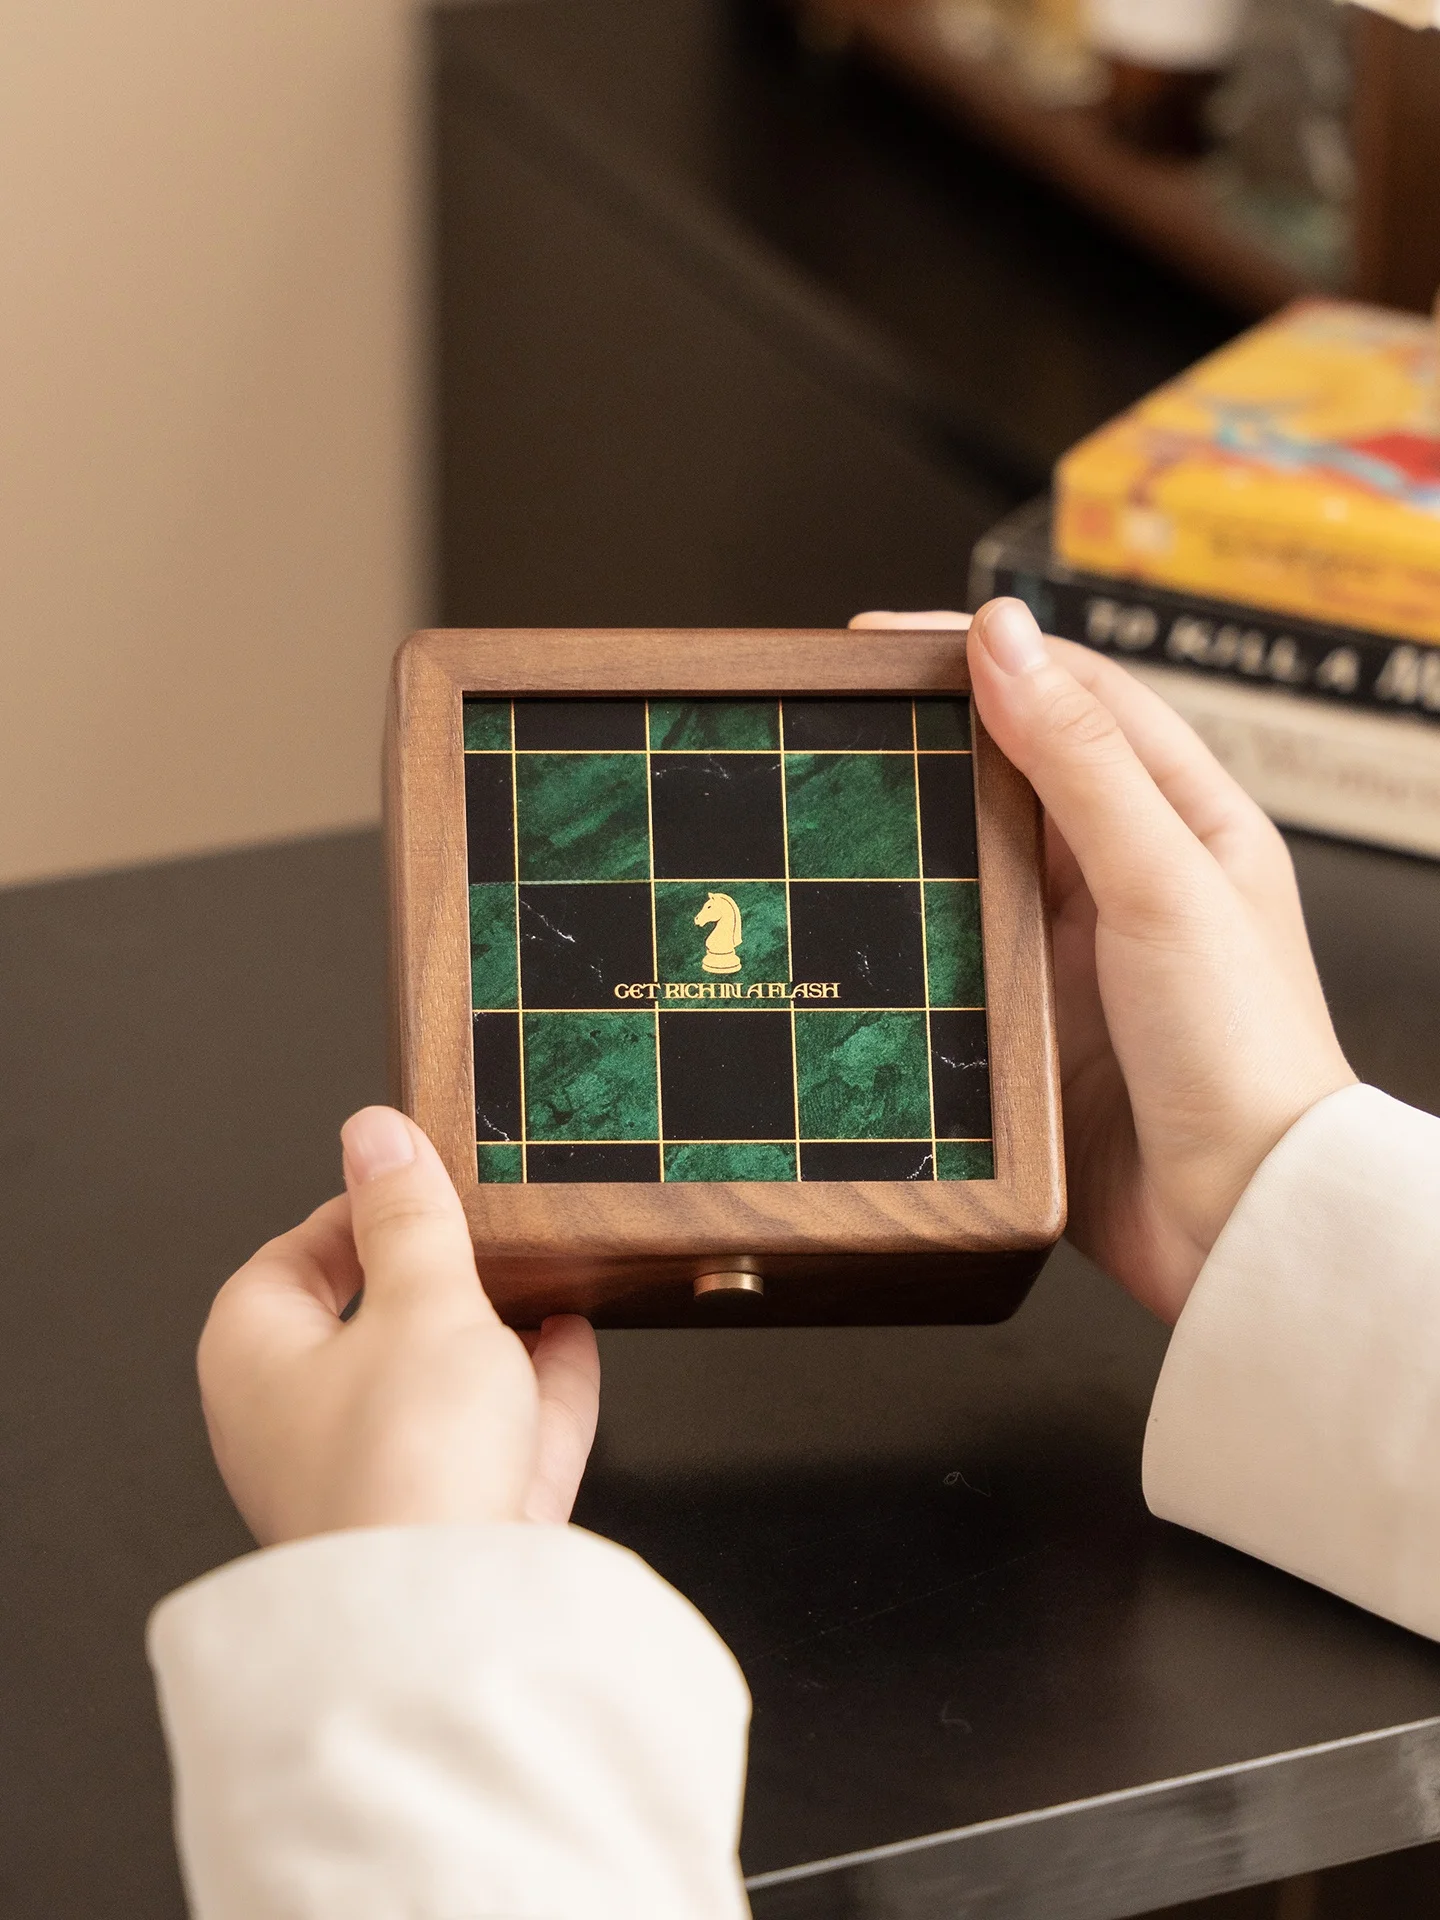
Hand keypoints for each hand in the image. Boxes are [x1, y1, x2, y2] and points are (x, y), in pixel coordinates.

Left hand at [198, 1107, 599, 1544]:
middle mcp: (295, 1422)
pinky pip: (482, 1437)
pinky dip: (526, 1389)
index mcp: (255, 1356)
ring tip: (543, 1275)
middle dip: (439, 1274)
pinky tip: (573, 1342)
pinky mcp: (434, 1524)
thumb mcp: (422, 1301)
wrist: (448, 1619)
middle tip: (487, 1226)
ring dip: (492, 1331)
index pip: (295, 1255)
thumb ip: (410, 1215)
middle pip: (369, 1321)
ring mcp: (368, 1479)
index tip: (420, 1181)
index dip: (361, 1210)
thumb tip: (374, 1135)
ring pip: (432, 1381)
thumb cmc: (404, 1465)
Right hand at [851, 601, 1354, 1322]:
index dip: (988, 653)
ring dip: (915, 831)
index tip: (890, 641)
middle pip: (1017, 774)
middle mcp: (1132, 878)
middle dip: (935, 734)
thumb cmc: (1243, 1055)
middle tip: (842, 713)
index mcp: (1189, 820)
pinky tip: (862, 917)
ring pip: (977, 861)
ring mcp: (1079, 952)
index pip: (1081, 696)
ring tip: (835, 800)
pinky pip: (957, 952)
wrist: (1238, 1223)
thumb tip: (1005, 640)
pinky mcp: (1034, 1024)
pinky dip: (911, 927)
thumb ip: (1080, 760)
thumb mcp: (1161, 880)